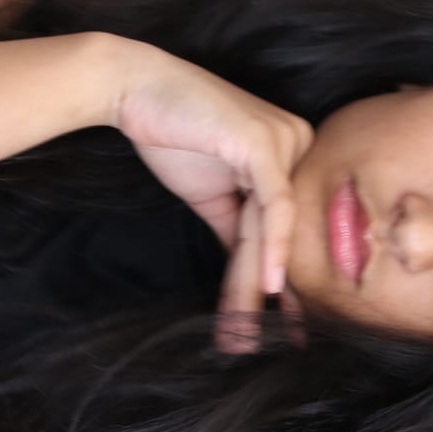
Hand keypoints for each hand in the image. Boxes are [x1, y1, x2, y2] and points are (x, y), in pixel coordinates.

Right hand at [108, 45, 313, 352]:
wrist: (134, 90)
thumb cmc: (171, 132)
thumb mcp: (210, 194)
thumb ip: (237, 230)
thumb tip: (253, 277)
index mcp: (290, 154)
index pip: (285, 226)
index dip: (283, 278)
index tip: (285, 325)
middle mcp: (298, 144)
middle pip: (283, 231)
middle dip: (275, 292)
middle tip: (278, 341)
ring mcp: (286, 140)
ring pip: (277, 227)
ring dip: (261, 282)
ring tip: (255, 329)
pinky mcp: (265, 142)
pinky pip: (274, 205)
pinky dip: (272, 247)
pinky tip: (269, 286)